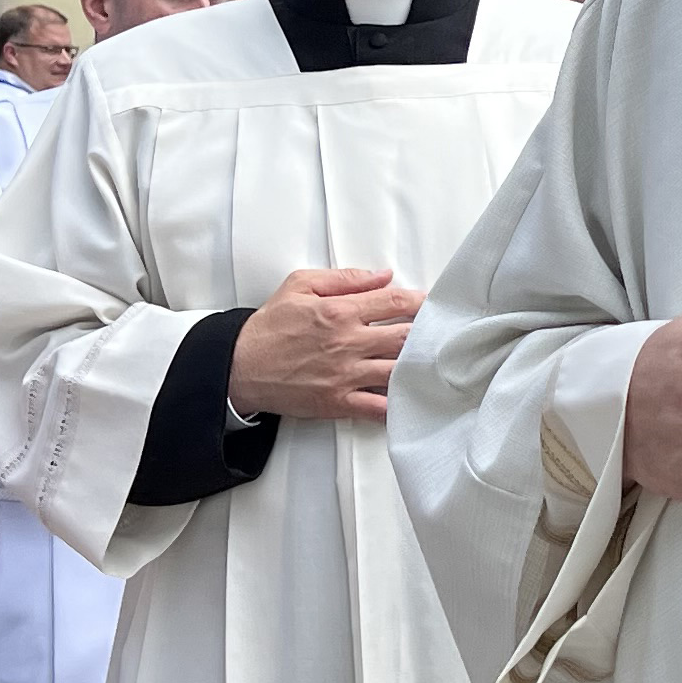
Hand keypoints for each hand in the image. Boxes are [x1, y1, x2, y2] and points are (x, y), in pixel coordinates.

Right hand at [225, 268, 424, 424]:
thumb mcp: (300, 285)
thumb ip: (345, 278)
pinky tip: (411, 399)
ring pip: (397, 370)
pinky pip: (377, 407)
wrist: (240, 366)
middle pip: (404, 336)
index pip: (394, 301)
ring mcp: (345, 374)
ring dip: (417, 366)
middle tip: (441, 333)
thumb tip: (383, 275)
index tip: (432, 303)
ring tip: (432, 363)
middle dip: (427, 333)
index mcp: (340, 311)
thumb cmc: (270, 325)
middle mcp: (348, 342)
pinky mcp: (338, 401)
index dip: (420, 300)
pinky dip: (397, 405)